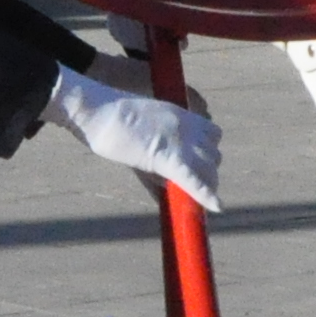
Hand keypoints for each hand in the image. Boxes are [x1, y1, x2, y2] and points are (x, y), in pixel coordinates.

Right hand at [46, 66, 222, 213]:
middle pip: (213, 154)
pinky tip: (216, 206)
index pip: (212, 134)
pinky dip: (205, 194)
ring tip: (198, 197)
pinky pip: (195, 180)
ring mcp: (181, 142)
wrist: (100, 110)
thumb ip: (158, 144)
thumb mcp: (143, 125)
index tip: (199, 164)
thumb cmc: (110, 115)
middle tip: (196, 186)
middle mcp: (187, 127)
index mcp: (181, 115)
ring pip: (208, 168)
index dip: (207, 152)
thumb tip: (163, 172)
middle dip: (207, 171)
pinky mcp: (169, 158)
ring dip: (204, 183)